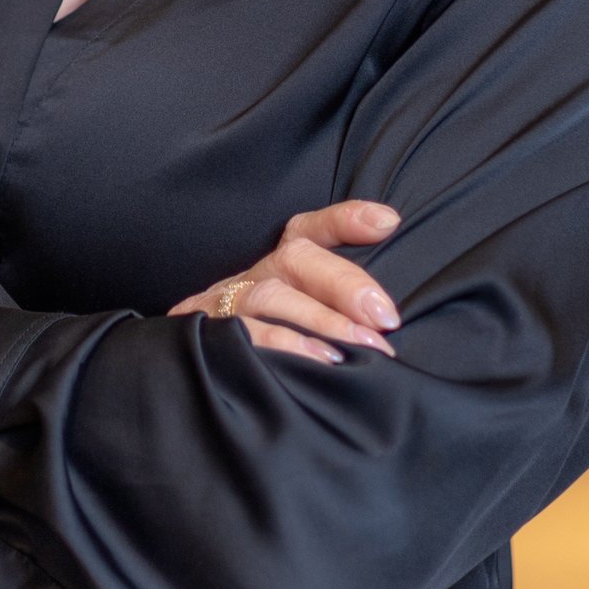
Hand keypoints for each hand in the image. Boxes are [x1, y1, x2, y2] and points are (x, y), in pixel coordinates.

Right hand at [167, 200, 402, 362]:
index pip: (313, 229)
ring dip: (318, 321)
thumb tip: (390, 256)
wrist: (198, 368)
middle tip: (385, 317)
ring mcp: (229, 304)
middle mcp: (257, 275)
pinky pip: (242, 338)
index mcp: (282, 262)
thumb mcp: (305, 306)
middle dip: (344, 284)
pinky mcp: (209, 336)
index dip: (348, 220)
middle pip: (297, 258)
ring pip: (271, 298)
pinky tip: (312, 367)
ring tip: (357, 348)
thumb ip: (347, 291)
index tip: (387, 223)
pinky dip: (278, 348)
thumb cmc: (268, 334)